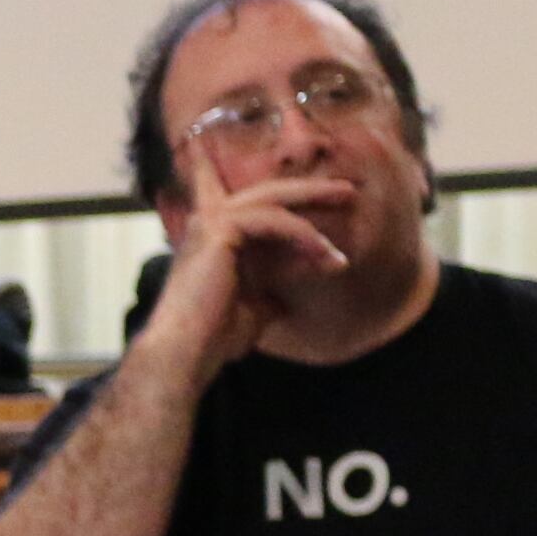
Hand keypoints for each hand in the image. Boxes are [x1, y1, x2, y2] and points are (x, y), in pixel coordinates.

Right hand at [146, 165, 364, 383]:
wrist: (188, 353)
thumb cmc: (217, 336)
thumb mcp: (262, 302)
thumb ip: (283, 279)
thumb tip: (320, 267)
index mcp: (215, 238)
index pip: (244, 201)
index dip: (265, 184)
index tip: (297, 182)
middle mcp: (209, 223)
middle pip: (267, 193)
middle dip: (309, 190)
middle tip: (348, 190)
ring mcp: (211, 223)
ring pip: (272, 199)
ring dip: (313, 202)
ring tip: (348, 203)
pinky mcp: (219, 230)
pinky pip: (273, 220)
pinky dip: (303, 233)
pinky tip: (325, 250)